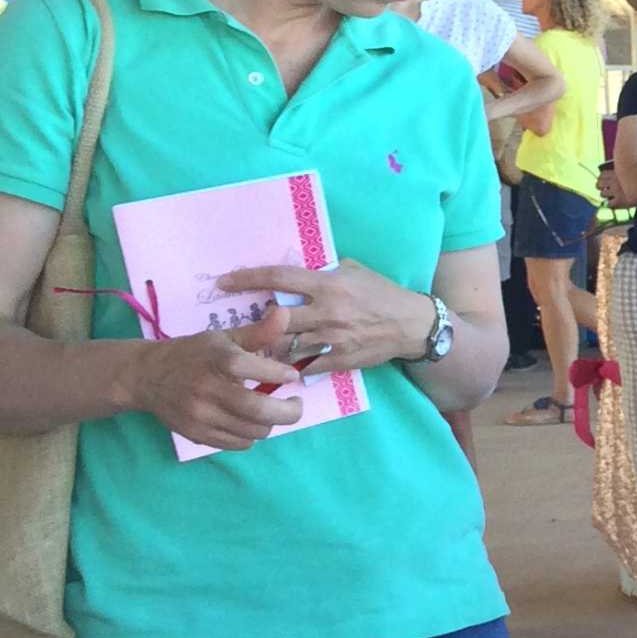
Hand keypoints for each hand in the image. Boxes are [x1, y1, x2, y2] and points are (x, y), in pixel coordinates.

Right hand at [122, 316, 305, 451]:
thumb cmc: (193, 354)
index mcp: (218, 360)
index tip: (292, 376)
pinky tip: (249, 421)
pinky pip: (239, 443)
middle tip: (296, 404)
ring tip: (271, 410)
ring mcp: (201, 416)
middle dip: (289, 411)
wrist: (146, 376)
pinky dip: (251, 435)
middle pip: (260, 411)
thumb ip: (258, 332)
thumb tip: (286, 313)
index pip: (258, 370)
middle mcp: (208, 389)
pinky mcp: (196, 435)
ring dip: (271, 423)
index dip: (282, 374)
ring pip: (254, 431)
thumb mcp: (223, 338)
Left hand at [218, 258, 432, 372]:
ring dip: (272, 346)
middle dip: (257, 321)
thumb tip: (296, 273)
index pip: (279, 278)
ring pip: (286, 346)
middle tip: (244, 323)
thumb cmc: (382, 293)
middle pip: (276, 318)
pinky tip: (287, 364)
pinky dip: (294, 365)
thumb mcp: (354, 271)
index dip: (247, 279)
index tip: (224, 282)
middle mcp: (327, 311)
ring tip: (263, 346)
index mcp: (328, 285)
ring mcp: (332, 338)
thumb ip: (324, 272)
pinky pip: (306, 366)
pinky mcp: (339, 359)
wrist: (412, 325)